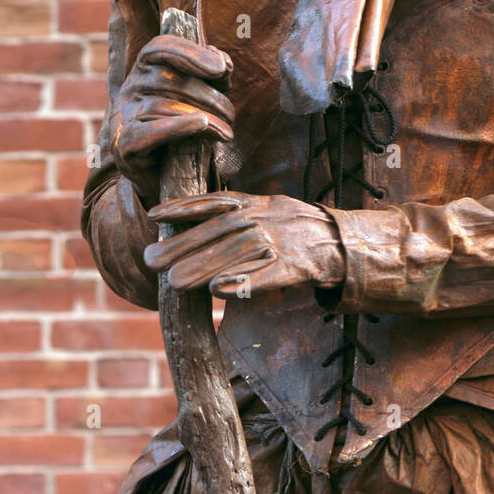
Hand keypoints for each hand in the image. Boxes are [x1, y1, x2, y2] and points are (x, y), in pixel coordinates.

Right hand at [108, 35, 234, 208]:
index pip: (161, 47)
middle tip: (230, 115)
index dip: (190, 54)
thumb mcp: (200, 96)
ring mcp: (122, 116)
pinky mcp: (124, 144)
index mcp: (144, 69)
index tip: (221, 69)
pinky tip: (201, 125)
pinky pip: (151, 131)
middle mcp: (129, 88)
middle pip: (168, 79)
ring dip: (205, 118)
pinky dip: (179, 126)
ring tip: (227, 132)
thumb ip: (212, 75)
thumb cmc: (184, 128)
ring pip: (164, 106)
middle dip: (208, 96)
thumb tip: (222, 63)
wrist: (159, 176)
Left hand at [144, 191, 345, 297]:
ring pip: (238, 253)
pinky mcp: (295, 267)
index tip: (154, 215)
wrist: (343, 243)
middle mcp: (266, 219)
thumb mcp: (267, 210)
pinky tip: (218, 291)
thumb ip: (235, 215)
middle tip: (150, 260)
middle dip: (183, 244)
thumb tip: (191, 231)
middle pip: (220, 230)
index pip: (216, 201)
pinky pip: (267, 276)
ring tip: (173, 282)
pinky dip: (244, 282)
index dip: (184, 207)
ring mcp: (281, 242)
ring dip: (205, 267)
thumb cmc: (294, 229)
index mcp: (257, 203)